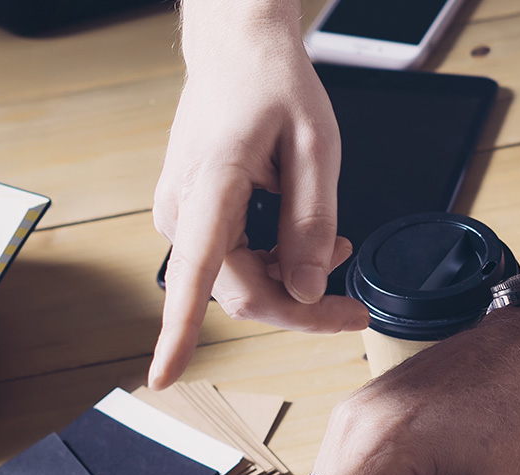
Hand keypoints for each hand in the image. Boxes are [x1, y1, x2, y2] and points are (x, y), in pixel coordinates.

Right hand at [150, 14, 366, 388]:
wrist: (236, 50)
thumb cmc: (271, 84)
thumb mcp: (315, 149)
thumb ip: (312, 224)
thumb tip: (306, 291)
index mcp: (209, 188)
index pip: (192, 275)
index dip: (178, 334)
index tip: (164, 378)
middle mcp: (182, 210)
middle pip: (239, 292)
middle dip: (297, 308)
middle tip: (356, 311)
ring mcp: (181, 216)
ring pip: (237, 283)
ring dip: (289, 284)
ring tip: (340, 253)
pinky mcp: (190, 218)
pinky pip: (231, 262)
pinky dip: (273, 265)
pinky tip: (306, 246)